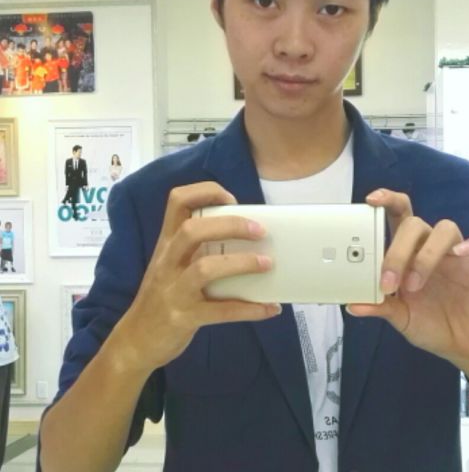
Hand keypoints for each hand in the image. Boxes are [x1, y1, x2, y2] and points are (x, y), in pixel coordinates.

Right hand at [114, 182, 279, 371]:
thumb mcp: (170, 265)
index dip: (205, 192)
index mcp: (167, 243)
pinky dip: (249, 309)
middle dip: (230, 225)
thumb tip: (244, 235)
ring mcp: (173, 291)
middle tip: (260, 231)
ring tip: (267, 263)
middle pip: (192, 230)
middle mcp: (167, 262)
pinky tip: (270, 308)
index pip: (177, 201)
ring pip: (205, 269)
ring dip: (241, 263)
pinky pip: (220, 312)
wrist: (134, 341)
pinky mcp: (184, 318)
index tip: (232, 200)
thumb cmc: (161, 296)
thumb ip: (196, 248)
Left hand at [348, 189, 468, 366]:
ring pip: (445, 229)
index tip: (370, 200)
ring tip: (414, 284)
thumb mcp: (400, 317)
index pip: (397, 215)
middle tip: (388, 281)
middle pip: (414, 224)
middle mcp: (431, 246)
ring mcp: (459, 252)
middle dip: (397, 250)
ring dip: (426, 255)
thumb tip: (351, 305)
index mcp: (408, 251)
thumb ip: (379, 307)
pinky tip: (462, 253)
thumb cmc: (429, 322)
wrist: (460, 345)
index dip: (386, 201)